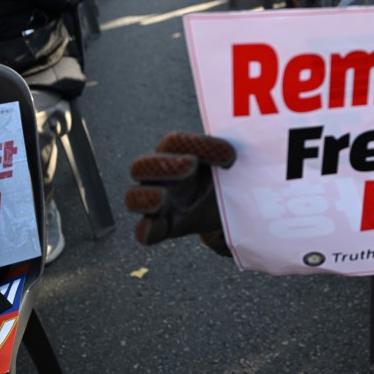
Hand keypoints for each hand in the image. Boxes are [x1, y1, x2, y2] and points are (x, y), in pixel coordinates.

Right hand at [125, 132, 236, 254]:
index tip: (229, 155)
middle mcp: (160, 176)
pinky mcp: (162, 227)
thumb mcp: (230, 163)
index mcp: (175, 153)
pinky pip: (143, 231)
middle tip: (191, 165)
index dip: (197, 145)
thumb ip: (230, 156)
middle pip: (141, 166)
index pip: (175, 142)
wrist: (230, 204)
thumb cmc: (226, 176)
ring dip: (146, 196)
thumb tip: (239, 152)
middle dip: (164, 165)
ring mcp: (158, 203)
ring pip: (133, 198)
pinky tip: (155, 225)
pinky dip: (145, 229)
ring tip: (164, 197)